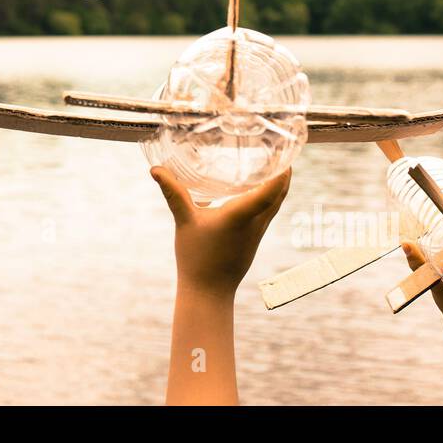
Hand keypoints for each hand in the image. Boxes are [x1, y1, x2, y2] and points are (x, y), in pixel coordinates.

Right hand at [151, 166, 291, 299]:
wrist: (208, 292)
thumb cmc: (196, 258)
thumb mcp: (184, 221)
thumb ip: (173, 193)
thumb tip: (155, 169)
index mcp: (240, 216)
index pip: (269, 193)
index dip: (281, 174)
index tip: (287, 155)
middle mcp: (255, 223)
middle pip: (280, 195)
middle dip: (284, 173)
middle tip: (283, 150)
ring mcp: (257, 233)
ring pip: (275, 204)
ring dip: (278, 185)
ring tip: (274, 164)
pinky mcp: (254, 239)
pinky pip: (268, 213)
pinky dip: (269, 198)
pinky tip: (257, 192)